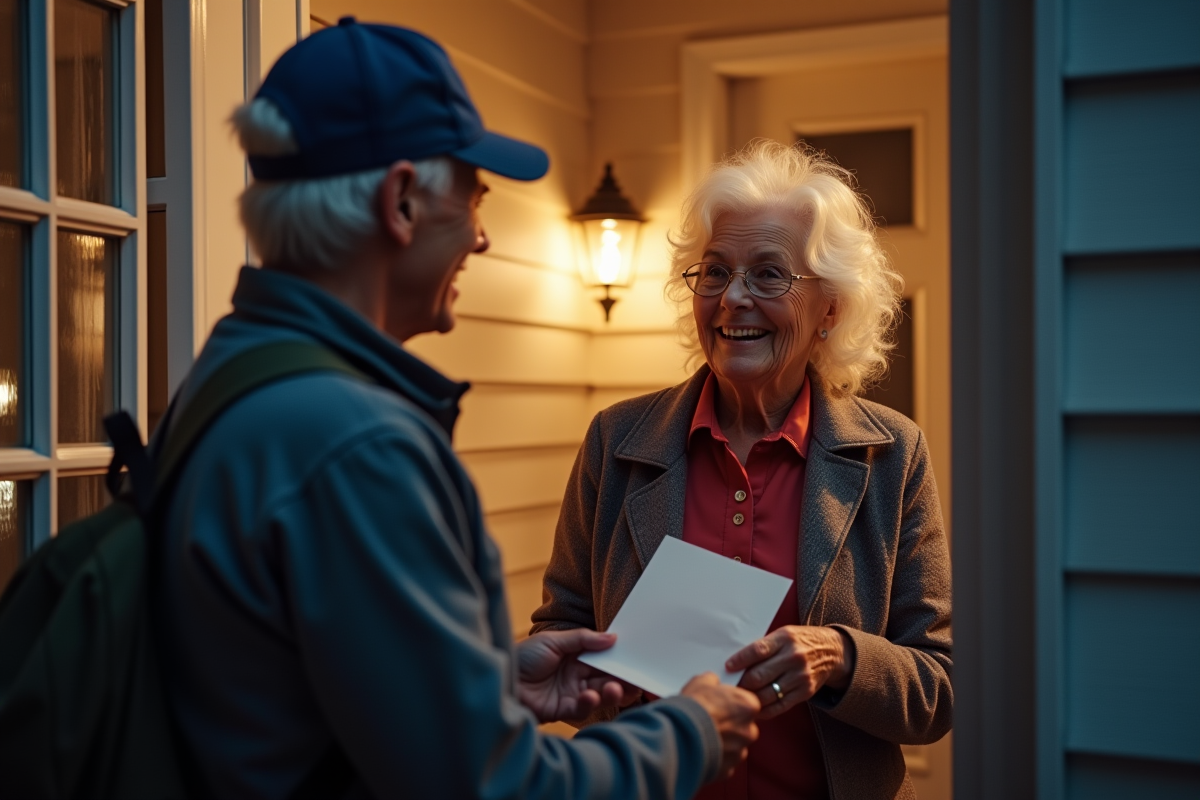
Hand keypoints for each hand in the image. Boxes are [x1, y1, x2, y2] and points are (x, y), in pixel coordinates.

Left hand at [516, 629, 640, 722]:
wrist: (499, 679)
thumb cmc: (522, 656)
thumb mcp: (553, 641)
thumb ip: (584, 640)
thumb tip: (613, 637)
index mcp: (575, 656)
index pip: (603, 658)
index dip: (619, 660)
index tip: (636, 661)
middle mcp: (575, 674)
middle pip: (605, 677)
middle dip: (621, 680)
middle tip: (634, 681)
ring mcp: (570, 692)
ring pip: (599, 694)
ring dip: (609, 692)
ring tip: (613, 689)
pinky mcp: (562, 709)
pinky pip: (582, 708)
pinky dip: (588, 703)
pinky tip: (588, 696)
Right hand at [680, 673, 759, 777]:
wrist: (678, 737)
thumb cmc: (691, 709)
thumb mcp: (700, 682)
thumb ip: (712, 681)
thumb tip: (712, 682)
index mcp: (748, 706)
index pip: (748, 703)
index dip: (732, 703)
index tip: (721, 703)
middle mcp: (749, 731)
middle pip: (743, 726)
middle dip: (729, 724)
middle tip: (710, 720)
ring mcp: (739, 752)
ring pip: (735, 746)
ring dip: (722, 742)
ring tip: (702, 736)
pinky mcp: (728, 769)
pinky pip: (724, 761)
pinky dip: (715, 757)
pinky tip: (701, 749)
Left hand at [726, 625, 852, 719]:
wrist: (831, 651)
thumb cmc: (799, 641)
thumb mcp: (783, 635)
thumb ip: (763, 647)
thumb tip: (736, 663)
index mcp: (784, 639)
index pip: (757, 651)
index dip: (739, 660)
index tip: (728, 667)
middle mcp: (793, 658)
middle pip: (759, 676)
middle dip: (742, 683)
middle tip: (731, 687)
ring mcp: (800, 676)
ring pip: (767, 694)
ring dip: (750, 698)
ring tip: (740, 699)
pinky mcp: (805, 692)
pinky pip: (780, 706)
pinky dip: (764, 710)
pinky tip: (755, 709)